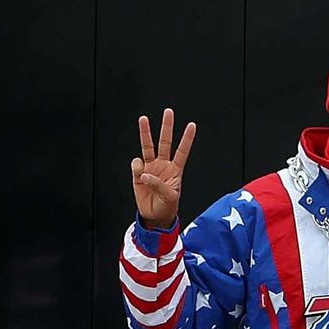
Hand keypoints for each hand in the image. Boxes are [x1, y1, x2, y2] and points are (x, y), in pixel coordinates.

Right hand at [129, 111, 197, 229]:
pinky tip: (140, 176)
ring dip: (145, 132)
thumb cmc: (167, 206)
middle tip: (168, 111)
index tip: (192, 125)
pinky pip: (136, 165)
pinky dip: (137, 168)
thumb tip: (145, 173)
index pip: (182, 150)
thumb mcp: (170, 197)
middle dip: (166, 127)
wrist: (154, 216)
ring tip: (143, 119)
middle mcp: (163, 165)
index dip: (187, 138)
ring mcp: (150, 168)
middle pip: (165, 141)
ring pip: (148, 146)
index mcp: (175, 169)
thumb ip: (159, 184)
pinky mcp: (138, 174)